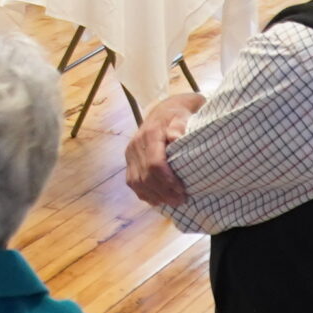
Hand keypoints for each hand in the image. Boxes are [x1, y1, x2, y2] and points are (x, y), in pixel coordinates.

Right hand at [124, 92, 207, 206]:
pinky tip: (158, 200)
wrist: (164, 111)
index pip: (154, 163)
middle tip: (181, 200)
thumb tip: (175, 137)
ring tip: (172, 202)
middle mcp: (136, 144)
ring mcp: (130, 153)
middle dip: (164, 192)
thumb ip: (180, 125)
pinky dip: (144, 194)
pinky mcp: (129, 160)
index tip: (182, 190)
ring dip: (155, 196)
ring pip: (137, 182)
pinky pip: (132, 182)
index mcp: (150, 134)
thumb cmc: (179, 115)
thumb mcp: (184, 115)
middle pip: (146, 176)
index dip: (167, 181)